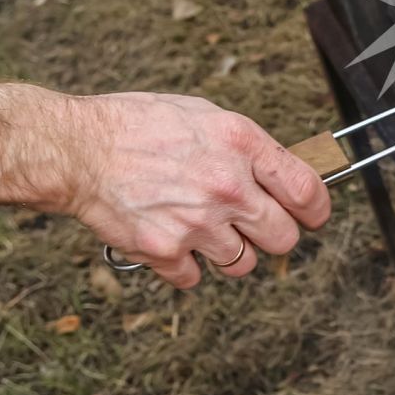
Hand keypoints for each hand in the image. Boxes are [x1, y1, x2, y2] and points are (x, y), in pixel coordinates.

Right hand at [43, 92, 331, 287]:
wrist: (77, 149)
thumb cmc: (138, 125)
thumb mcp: (205, 116)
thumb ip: (248, 148)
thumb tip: (282, 175)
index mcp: (242, 145)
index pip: (307, 192)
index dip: (317, 210)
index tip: (313, 216)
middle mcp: (227, 187)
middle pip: (284, 239)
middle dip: (274, 235)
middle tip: (254, 225)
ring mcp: (197, 223)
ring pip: (243, 264)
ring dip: (230, 252)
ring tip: (203, 227)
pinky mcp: (164, 251)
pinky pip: (195, 278)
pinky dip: (185, 266)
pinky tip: (171, 238)